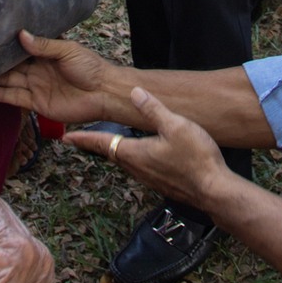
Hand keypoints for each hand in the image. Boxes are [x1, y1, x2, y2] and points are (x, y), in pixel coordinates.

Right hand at [0, 31, 116, 123]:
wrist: (103, 94)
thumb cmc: (90, 67)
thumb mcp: (68, 50)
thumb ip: (45, 45)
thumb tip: (21, 34)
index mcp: (45, 53)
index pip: (20, 48)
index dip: (5, 44)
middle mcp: (37, 69)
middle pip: (11, 65)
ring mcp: (35, 86)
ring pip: (9, 81)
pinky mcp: (36, 103)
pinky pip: (14, 98)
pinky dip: (0, 95)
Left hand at [66, 86, 234, 212]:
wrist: (215, 190)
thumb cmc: (195, 158)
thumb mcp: (175, 125)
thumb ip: (153, 109)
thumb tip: (134, 92)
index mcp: (135, 153)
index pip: (102, 142)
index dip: (84, 138)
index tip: (66, 137)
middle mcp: (137, 169)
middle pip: (112, 153)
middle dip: (97, 144)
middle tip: (84, 138)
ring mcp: (150, 179)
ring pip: (126, 162)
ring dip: (116, 152)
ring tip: (111, 143)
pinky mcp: (162, 183)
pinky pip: (141, 168)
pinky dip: (134, 158)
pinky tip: (144, 154)